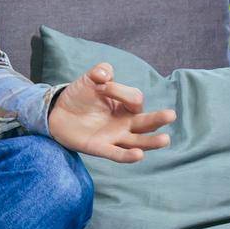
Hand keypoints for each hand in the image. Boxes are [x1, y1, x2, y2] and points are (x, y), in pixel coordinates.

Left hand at [47, 62, 175, 162]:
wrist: (58, 112)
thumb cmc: (80, 97)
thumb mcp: (89, 80)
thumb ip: (99, 72)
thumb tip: (106, 73)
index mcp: (125, 106)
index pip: (134, 99)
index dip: (118, 91)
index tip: (99, 85)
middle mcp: (125, 123)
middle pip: (146, 122)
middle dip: (158, 119)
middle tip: (171, 115)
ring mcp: (115, 137)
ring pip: (138, 141)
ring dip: (151, 142)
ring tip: (165, 139)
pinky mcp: (101, 148)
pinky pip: (117, 154)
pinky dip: (127, 156)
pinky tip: (139, 155)